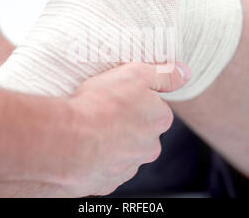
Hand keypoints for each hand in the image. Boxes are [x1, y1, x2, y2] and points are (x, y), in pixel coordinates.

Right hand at [0, 62, 189, 196]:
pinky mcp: (97, 180)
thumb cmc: (96, 103)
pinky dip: (88, 152)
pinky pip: (96, 164)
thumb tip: (185, 68)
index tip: (121, 95)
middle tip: (100, 106)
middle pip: (138, 133)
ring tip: (84, 122)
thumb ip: (162, 71)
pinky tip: (74, 141)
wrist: (63, 140)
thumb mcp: (132, 75)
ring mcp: (119, 167)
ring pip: (117, 149)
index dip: (139, 100)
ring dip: (103, 136)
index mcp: (152, 124)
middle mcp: (141, 149)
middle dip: (123, 120)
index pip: (156, 112)